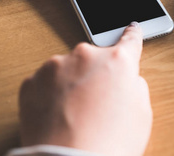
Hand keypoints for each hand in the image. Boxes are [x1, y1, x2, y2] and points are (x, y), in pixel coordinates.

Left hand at [18, 22, 151, 155]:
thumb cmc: (109, 144)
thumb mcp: (142, 114)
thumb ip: (135, 86)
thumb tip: (126, 80)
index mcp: (117, 60)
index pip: (130, 40)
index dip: (132, 35)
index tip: (131, 29)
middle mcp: (85, 56)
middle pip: (95, 59)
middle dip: (97, 75)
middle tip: (99, 104)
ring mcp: (55, 67)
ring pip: (68, 69)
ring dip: (73, 84)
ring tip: (76, 116)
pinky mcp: (31, 82)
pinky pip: (46, 83)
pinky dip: (52, 95)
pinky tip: (60, 117)